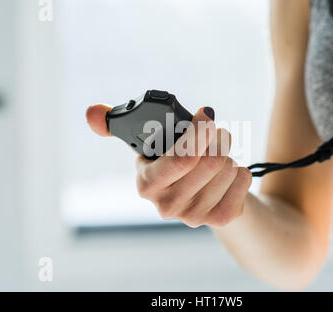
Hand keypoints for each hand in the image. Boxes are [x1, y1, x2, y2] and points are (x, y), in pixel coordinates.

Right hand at [86, 104, 251, 227]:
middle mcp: (167, 205)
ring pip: (228, 168)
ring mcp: (194, 216)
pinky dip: (241, 171)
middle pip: (210, 162)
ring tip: (218, 155)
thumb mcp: (147, 143)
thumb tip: (90, 113)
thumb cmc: (173, 162)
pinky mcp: (219, 220)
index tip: (207, 114)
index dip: (197, 133)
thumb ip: (115, 126)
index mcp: (146, 184)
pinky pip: (242, 182)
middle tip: (217, 132)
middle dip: (217, 139)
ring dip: (228, 153)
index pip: (179, 160)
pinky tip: (229, 174)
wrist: (199, 194)